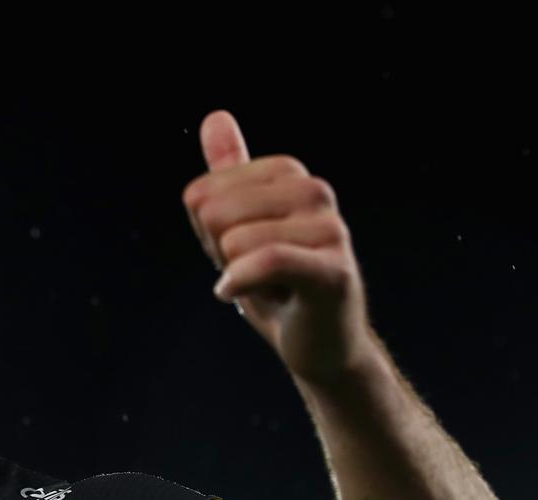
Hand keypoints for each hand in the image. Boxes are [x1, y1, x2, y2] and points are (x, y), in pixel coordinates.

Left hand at [182, 110, 379, 386]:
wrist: (319, 345)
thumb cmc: (278, 286)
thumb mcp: (239, 227)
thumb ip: (227, 175)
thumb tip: (215, 116)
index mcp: (290, 175)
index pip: (204, 193)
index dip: (209, 234)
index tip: (242, 253)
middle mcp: (315, 192)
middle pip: (216, 212)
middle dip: (222, 255)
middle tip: (257, 275)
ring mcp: (330, 229)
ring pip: (236, 240)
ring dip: (239, 276)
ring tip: (271, 288)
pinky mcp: (334, 270)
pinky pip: (267, 259)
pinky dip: (240, 283)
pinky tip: (237, 294)